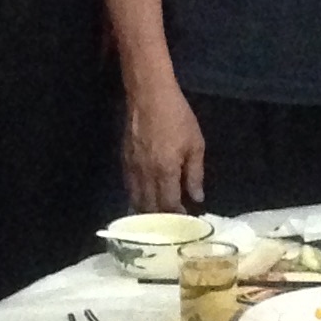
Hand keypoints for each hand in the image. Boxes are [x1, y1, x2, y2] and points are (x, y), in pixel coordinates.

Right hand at [123, 75, 205, 211]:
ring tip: (159, 218)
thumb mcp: (195, 144)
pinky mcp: (124, 161)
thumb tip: (197, 198)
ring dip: (146, 212)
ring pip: (136, 200)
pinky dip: (136, 198)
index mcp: (165, 172)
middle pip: (149, 208)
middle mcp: (145, 175)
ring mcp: (132, 169)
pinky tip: (144, 200)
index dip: (177, 217)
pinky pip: (129, 187)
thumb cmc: (177, 117)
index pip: (169, 205)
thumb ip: (195, 174)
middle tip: (172, 225)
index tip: (186, 223)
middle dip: (161, 220)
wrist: (148, 95)